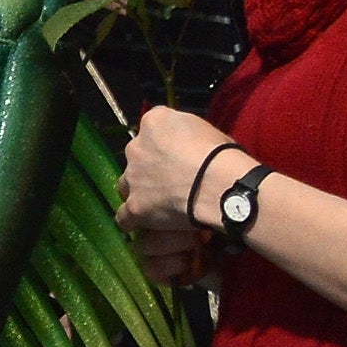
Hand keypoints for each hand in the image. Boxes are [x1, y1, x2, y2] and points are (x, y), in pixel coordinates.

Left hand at [117, 105, 246, 242]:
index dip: (165, 144)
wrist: (219, 183)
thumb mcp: (207, 131)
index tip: (178, 154)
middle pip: (136, 157)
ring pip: (126, 185)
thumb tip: (189, 146)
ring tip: (158, 203)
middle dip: (149, 167)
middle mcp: (135, 147)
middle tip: (171, 179)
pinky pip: (124, 216)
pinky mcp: (134, 205)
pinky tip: (141, 224)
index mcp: (154, 122)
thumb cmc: (222, 155)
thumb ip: (187, 135)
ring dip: (139, 192)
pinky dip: (132, 220)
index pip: (152, 128)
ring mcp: (132, 178)